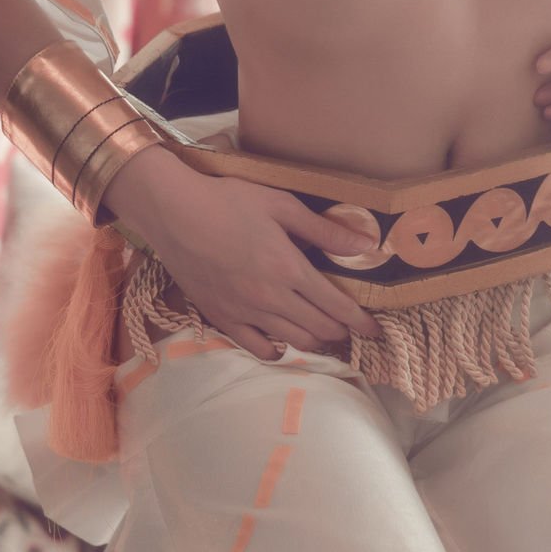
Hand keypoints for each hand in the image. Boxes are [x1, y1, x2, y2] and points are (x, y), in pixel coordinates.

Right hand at [108, 153, 385, 362]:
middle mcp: (272, 298)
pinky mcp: (222, 318)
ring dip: (315, 341)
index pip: (338, 306)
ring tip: (322, 333)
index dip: (361, 322)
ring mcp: (246, 312)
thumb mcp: (281, 205)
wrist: (174, 213)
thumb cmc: (228, 201)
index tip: (376, 331)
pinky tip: (282, 341)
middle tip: (348, 325)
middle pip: (320, 329)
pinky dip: (276, 350)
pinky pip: (257, 348)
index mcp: (290, 269)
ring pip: (294, 341)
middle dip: (341, 331)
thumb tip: (366, 246)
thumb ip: (325, 230)